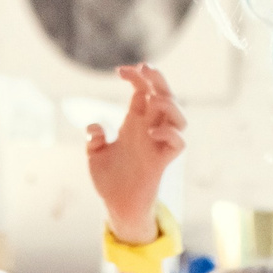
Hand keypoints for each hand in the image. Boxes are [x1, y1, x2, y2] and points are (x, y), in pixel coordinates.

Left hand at [84, 65, 186, 241]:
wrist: (116, 205)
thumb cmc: (109, 180)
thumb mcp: (95, 155)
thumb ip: (94, 139)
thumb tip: (94, 126)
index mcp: (134, 124)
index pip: (143, 92)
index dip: (136, 77)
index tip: (120, 70)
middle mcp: (149, 130)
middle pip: (164, 97)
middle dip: (158, 79)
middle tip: (145, 68)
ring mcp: (157, 145)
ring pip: (178, 116)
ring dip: (169, 103)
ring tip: (152, 100)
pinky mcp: (161, 161)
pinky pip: (178, 143)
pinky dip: (169, 133)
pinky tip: (152, 132)